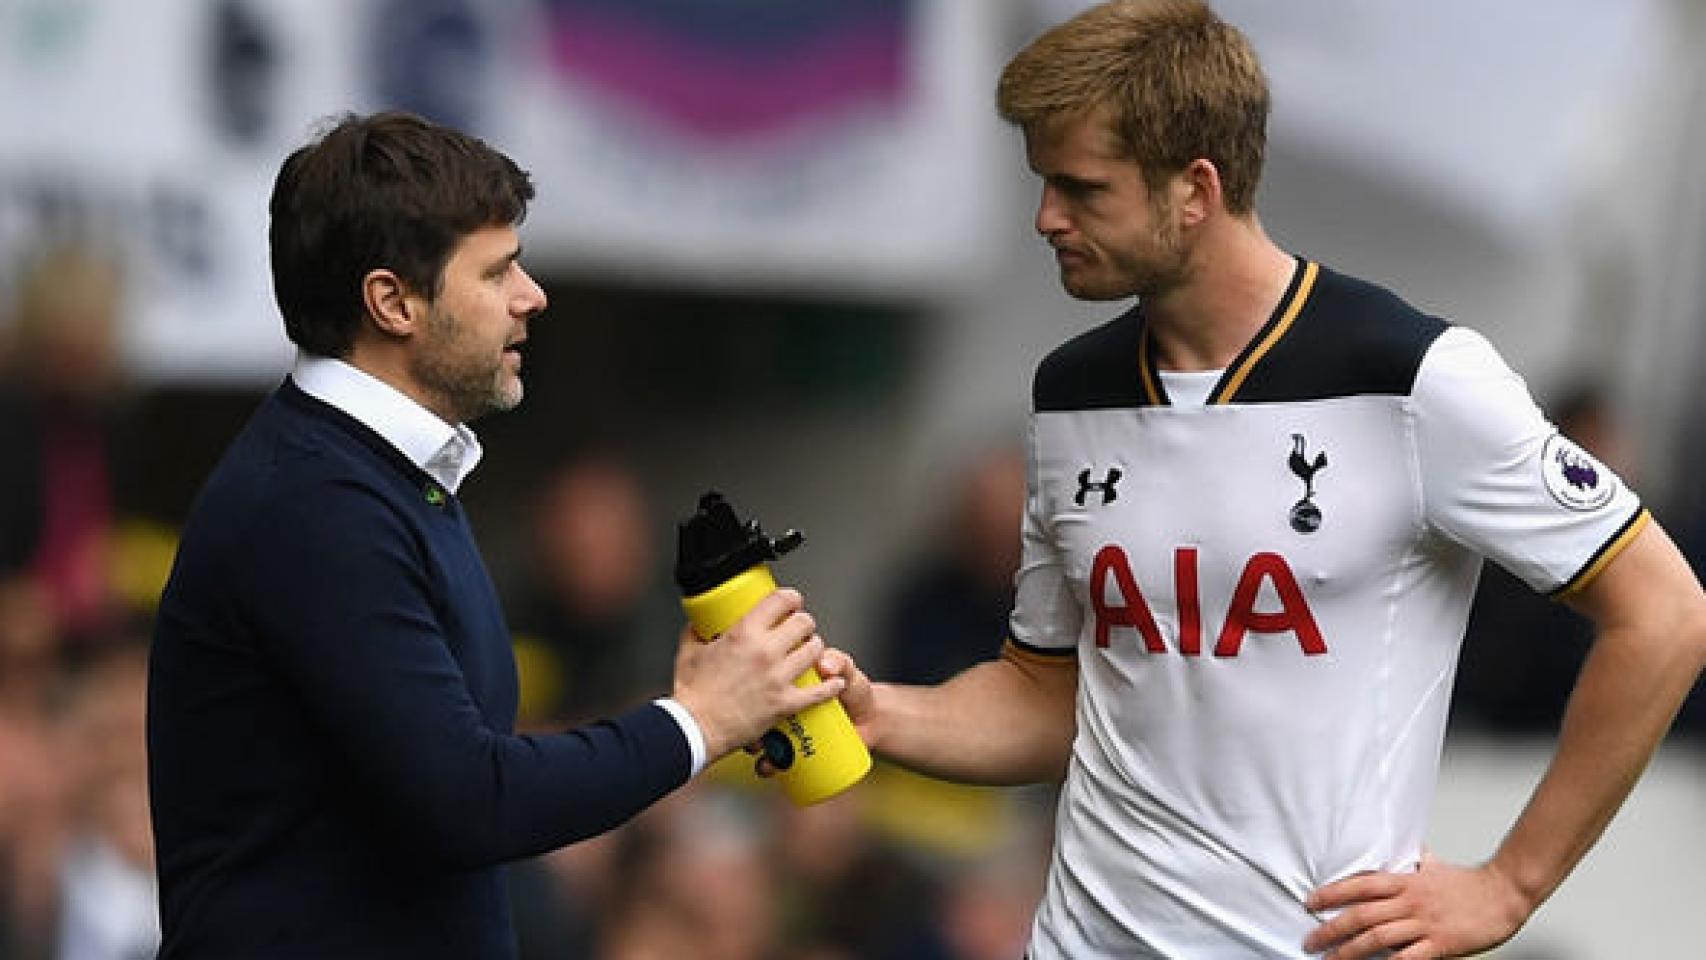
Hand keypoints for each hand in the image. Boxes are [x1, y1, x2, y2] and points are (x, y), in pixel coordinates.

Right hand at [671, 588, 845, 760]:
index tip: (791, 602)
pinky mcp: (785, 703)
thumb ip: (696, 633)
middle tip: (799, 628)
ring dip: (814, 649)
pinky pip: (820, 692)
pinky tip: (834, 683)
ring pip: (815, 651)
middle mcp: (765, 652)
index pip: (780, 601)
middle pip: (804, 623)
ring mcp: (778, 678)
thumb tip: (699, 624)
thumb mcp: (688, 653)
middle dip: (804, 623)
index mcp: (744, 634)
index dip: (791, 598)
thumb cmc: (692, 695)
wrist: (695, 730)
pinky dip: (831, 686)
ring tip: (809, 651)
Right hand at [742, 645, 871, 778]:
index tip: (752, 689)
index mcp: (788, 680)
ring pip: (760, 737)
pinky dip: (767, 764)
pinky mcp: (794, 749)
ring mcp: (786, 728)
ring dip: (754, 745)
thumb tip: (824, 666)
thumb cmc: (855, 689)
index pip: (764, 679)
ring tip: (760, 749)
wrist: (871, 720)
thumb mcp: (846, 670)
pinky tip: (767, 766)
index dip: (752, 684)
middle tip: (754, 725)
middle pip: (755, 711)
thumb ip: (839, 662)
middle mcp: (781, 703)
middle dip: (749, 719)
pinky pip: (774, 758)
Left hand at [1303, 854, 1530, 958]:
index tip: (1310, 903)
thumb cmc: (1469, 883)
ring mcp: (1424, 923)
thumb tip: (1404, 850)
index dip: (1332, 893)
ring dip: (1349, 951)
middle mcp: (1410, 901)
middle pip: (1361, 914)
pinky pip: (1408, 958)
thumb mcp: (1434, 865)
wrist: (1505, 893)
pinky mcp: (1441, 944)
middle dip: (1331, 929)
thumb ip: (1414, 860)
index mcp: (1406, 881)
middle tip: (1310, 941)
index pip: (1359, 885)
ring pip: (1378, 938)